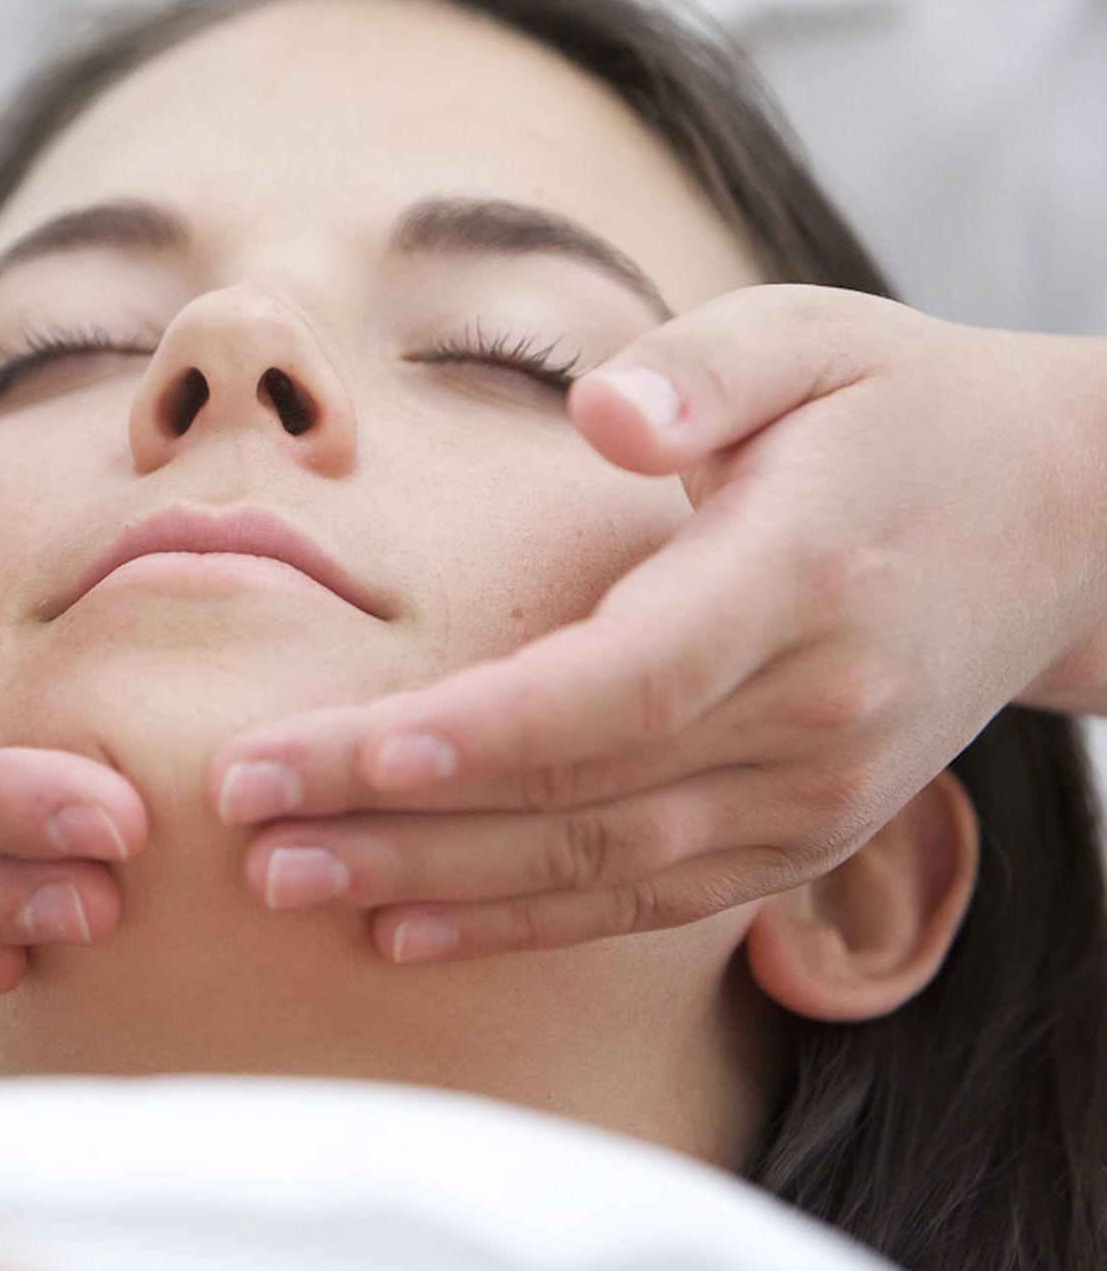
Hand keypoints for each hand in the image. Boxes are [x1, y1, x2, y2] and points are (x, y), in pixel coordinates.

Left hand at [205, 285, 1106, 961]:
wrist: (1059, 520)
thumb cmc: (901, 408)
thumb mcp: (813, 338)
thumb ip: (702, 367)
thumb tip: (601, 412)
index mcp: (799, 577)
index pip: (624, 681)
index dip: (489, 731)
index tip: (352, 752)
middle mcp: (810, 712)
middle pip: (579, 791)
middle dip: (399, 818)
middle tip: (245, 830)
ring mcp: (811, 792)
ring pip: (598, 867)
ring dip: (432, 886)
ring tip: (283, 885)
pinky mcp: (798, 833)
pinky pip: (646, 901)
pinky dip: (522, 923)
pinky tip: (403, 931)